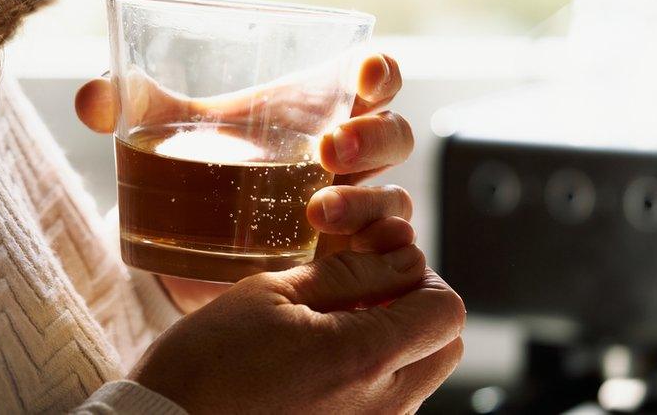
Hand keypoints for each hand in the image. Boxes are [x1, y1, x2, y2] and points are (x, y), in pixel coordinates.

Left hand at [75, 54, 414, 309]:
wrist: (185, 249)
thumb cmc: (193, 171)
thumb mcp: (162, 136)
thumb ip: (126, 107)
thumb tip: (90, 99)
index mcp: (315, 112)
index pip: (371, 79)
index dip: (380, 70)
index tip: (364, 72)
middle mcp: (345, 161)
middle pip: (392, 135)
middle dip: (372, 137)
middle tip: (327, 150)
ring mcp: (352, 212)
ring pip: (393, 199)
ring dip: (367, 202)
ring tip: (317, 213)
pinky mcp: (345, 265)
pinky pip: (389, 259)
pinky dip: (386, 257)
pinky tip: (362, 262)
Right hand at [130, 242, 465, 413]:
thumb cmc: (209, 359)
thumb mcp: (272, 292)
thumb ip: (348, 273)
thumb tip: (403, 256)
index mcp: (365, 357)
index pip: (447, 310)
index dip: (420, 274)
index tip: (378, 263)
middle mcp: (382, 405)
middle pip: (444, 346)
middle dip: (417, 306)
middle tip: (362, 289)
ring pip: (420, 374)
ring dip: (395, 338)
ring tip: (333, 321)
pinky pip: (390, 400)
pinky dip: (374, 370)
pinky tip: (320, 355)